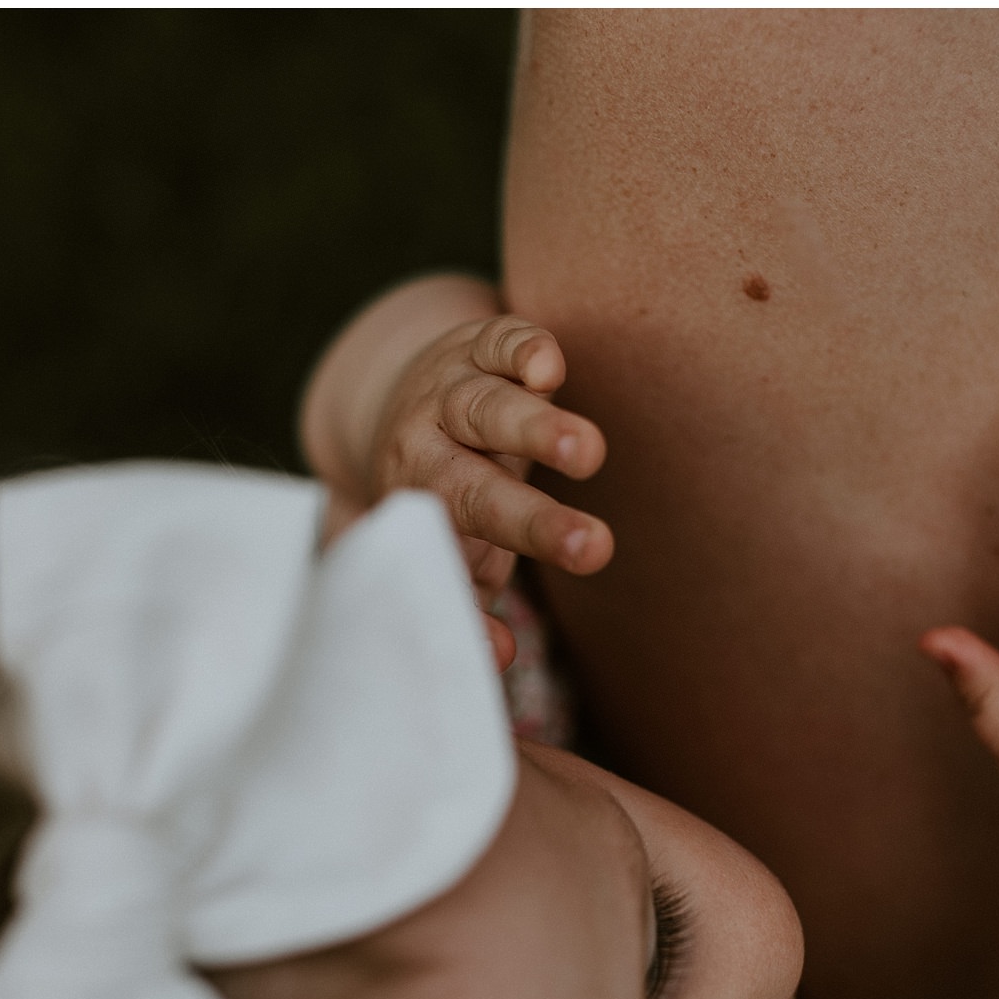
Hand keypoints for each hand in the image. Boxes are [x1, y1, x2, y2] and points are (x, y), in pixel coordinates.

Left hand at [322, 312, 610, 666]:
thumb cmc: (446, 498)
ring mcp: (450, 394)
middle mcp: (425, 453)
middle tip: (592, 551)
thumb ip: (469, 605)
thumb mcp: (453, 554)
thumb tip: (499, 656)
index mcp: (416, 513)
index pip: (447, 565)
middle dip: (532, 522)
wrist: (406, 396)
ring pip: (487, 412)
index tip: (505, 648)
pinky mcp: (478, 346)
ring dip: (535, 431)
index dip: (470, 606)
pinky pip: (498, 342)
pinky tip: (547, 366)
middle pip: (473, 488)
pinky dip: (522, 350)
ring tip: (586, 454)